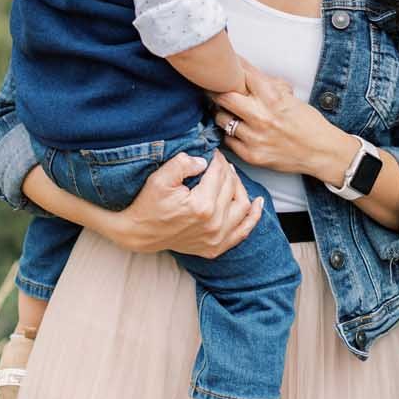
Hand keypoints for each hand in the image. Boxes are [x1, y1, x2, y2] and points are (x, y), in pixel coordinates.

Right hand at [110, 150, 259, 257]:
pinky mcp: (216, 247)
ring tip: (232, 176)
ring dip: (240, 187)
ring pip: (242, 206)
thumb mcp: (160, 178)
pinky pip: (243, 231)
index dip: (217, 159)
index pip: (219, 173)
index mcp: (202, 205)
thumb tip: (204, 161)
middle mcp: (214, 224)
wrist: (140, 233)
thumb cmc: (149, 204)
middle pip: (231, 187)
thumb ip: (183, 164)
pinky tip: (258, 202)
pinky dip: (253, 217)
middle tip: (219, 161)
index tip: (212, 151)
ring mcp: (216, 238)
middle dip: (227, 169)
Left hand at [215, 71, 349, 181]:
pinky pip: (227, 139)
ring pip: (221, 118)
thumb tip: (247, 74)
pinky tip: (237, 129)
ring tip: (227, 110)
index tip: (223, 65)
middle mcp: (260, 117)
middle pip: (222, 96)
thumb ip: (268, 85)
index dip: (230, 68)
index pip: (241, 75)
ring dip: (221, 112)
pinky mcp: (251, 155)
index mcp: (272, 97)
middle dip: (215, 89)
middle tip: (212, 87)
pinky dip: (230, 133)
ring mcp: (254, 138)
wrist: (321, 152)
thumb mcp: (290, 97)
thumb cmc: (308, 123)